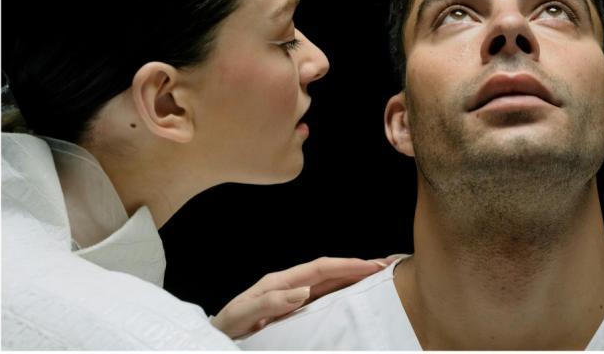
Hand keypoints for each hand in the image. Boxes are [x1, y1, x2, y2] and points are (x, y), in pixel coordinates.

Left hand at [212, 255, 401, 338]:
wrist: (217, 338)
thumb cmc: (227, 328)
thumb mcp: (242, 315)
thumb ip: (269, 302)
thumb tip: (303, 290)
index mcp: (280, 281)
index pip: (320, 268)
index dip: (347, 265)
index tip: (371, 265)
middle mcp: (291, 284)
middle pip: (331, 270)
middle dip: (358, 265)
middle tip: (386, 265)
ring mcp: (294, 295)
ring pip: (331, 281)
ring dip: (354, 276)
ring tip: (378, 274)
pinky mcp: (296, 308)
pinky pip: (325, 295)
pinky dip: (344, 290)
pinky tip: (356, 292)